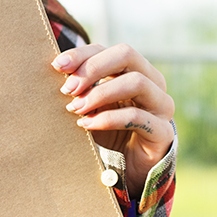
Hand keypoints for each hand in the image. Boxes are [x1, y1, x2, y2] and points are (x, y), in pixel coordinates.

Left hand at [53, 44, 174, 198]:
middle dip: (92, 68)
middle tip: (68, 89)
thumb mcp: (91, 107)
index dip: (83, 54)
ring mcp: (161, 105)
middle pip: (127, 54)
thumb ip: (80, 90)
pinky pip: (136, 117)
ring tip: (75, 108)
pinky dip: (107, 119)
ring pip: (135, 82)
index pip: (110, 50)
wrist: (133, 166)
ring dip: (99, 93)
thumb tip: (54, 72)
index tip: (57, 66)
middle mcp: (153, 82)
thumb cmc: (109, 131)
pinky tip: (86, 125)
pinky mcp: (163, 131)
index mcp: (136, 71)